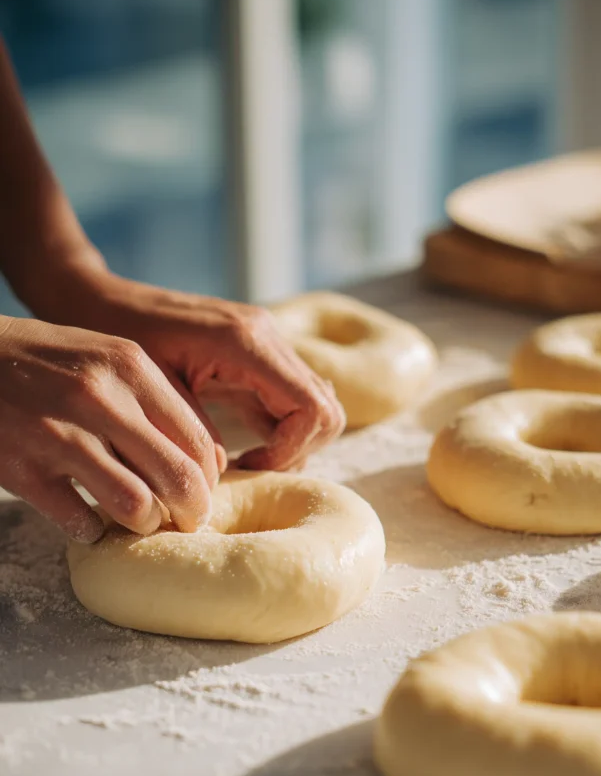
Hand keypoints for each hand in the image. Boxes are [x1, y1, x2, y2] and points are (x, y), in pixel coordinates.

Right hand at [0, 317, 218, 541]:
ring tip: (137, 519)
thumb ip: (157, 400)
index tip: (202, 493)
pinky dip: (90, 529)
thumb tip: (210, 460)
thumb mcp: (109, 359)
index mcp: (130, 368)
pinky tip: (85, 518)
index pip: (196, 440)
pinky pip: (79, 521)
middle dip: (192, 511)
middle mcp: (100, 399)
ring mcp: (58, 435)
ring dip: (143, 523)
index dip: (209, 480)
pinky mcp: (21, 468)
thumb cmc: (49, 361)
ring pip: (135, 506)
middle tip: (186, 521)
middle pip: (177, 478)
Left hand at [54, 270, 345, 470]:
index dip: (290, 452)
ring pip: (317, 406)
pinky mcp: (259, 353)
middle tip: (251, 469)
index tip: (248, 468)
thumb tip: (225, 474)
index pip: (312, 410)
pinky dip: (280, 429)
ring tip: (245, 461)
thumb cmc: (116, 339)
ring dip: (291, 442)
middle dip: (297, 451)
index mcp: (246, 343)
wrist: (98, 300)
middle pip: (327, 411)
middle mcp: (267, 336)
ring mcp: (267, 342)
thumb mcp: (154, 390)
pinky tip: (241, 444)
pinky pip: (292, 398)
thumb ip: (197, 431)